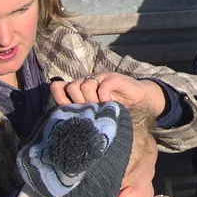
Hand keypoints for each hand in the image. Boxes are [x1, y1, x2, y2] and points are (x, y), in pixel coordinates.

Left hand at [50, 72, 165, 117]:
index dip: (58, 95)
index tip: (65, 106)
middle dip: (79, 102)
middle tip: (90, 110)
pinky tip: (108, 103)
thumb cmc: (114, 108)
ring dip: (91, 100)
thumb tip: (64, 118)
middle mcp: (87, 81)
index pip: (60, 87)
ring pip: (84, 86)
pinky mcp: (112, 78)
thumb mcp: (95, 112)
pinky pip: (101, 86)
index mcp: (80, 89)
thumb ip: (81, 111)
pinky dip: (103, 96)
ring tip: (100, 107)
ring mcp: (100, 78)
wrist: (138, 101)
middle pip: (71, 87)